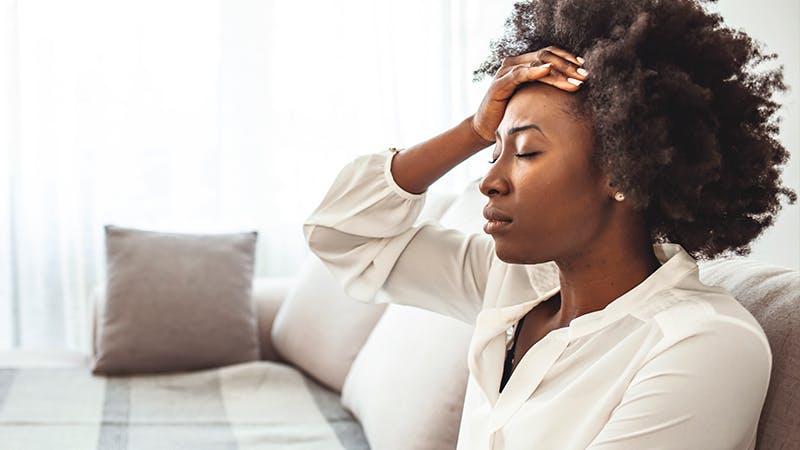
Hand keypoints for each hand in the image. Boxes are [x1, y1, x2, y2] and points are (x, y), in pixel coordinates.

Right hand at [471, 46, 588, 142]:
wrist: (485, 129)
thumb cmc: (511, 116)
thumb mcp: (533, 100)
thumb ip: (547, 90)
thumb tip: (576, 89)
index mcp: (523, 64)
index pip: (550, 54)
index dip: (568, 58)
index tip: (585, 68)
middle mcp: (514, 63)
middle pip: (546, 56)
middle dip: (568, 66)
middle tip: (585, 76)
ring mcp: (506, 71)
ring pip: (537, 64)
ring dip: (559, 72)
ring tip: (575, 81)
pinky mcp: (499, 83)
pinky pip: (520, 74)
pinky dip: (535, 72)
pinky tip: (548, 71)